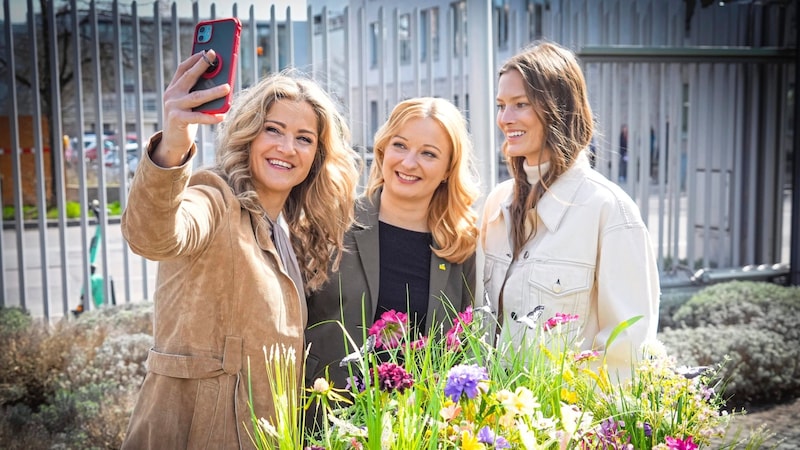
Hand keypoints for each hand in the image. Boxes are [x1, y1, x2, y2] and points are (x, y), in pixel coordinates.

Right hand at [152, 50, 230, 166]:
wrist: (172, 142)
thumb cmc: (185, 120)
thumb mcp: (189, 103)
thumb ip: (198, 92)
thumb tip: (221, 82)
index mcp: (173, 88)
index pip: (182, 68)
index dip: (194, 58)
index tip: (206, 50)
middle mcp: (172, 95)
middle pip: (189, 77)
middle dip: (202, 65)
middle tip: (214, 56)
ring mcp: (173, 107)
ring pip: (197, 97)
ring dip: (213, 92)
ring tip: (227, 87)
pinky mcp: (178, 120)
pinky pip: (198, 117)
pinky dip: (211, 116)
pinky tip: (222, 116)